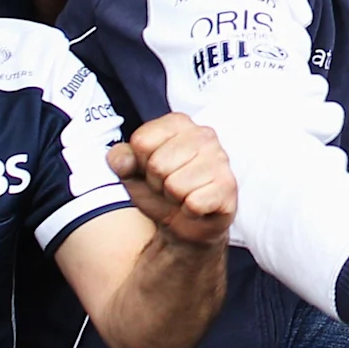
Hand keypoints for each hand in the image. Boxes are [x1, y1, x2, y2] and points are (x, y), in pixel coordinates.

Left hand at [109, 112, 234, 247]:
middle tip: (168, 186)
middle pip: (158, 165)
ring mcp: (219, 159)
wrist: (184, 224)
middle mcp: (203, 135)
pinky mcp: (227, 186)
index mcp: (178, 123)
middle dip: (157, 183)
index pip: (141, 142)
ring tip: (182, 195)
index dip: (140, 163)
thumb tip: (122, 161)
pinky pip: (194, 203)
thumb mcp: (132, 172)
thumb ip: (121, 159)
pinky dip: (189, 211)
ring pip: (175, 186)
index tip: (150, 170)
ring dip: (174, 198)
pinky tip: (196, 205)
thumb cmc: (160, 191)